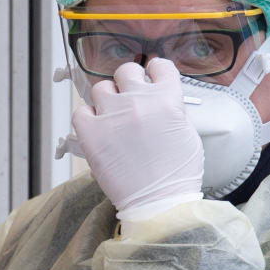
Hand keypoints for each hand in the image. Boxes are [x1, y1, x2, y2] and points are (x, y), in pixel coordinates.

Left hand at [71, 58, 204, 218]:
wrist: (158, 202)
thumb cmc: (176, 175)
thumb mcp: (188, 134)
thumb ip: (173, 110)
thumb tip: (161, 98)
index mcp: (167, 98)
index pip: (159, 66)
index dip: (155, 72)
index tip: (151, 77)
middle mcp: (138, 101)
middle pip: (127, 71)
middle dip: (129, 83)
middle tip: (131, 99)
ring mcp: (112, 115)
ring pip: (102, 88)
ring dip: (108, 100)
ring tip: (113, 118)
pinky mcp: (91, 133)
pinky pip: (81, 111)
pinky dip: (87, 118)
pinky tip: (98, 129)